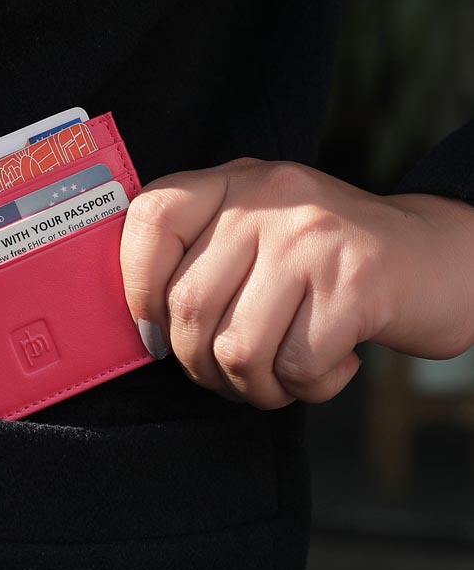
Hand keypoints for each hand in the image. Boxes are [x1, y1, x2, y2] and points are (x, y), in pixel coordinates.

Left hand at [120, 158, 473, 408]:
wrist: (434, 256)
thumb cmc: (324, 261)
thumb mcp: (257, 233)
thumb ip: (201, 260)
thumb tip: (144, 330)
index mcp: (234, 182)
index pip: (151, 219)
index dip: (135, 287)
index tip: (154, 332)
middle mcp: (270, 199)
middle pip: (188, 304)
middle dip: (198, 364)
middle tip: (225, 373)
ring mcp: (313, 239)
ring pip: (237, 347)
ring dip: (252, 386)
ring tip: (278, 376)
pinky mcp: (357, 283)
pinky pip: (296, 366)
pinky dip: (306, 387)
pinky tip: (328, 366)